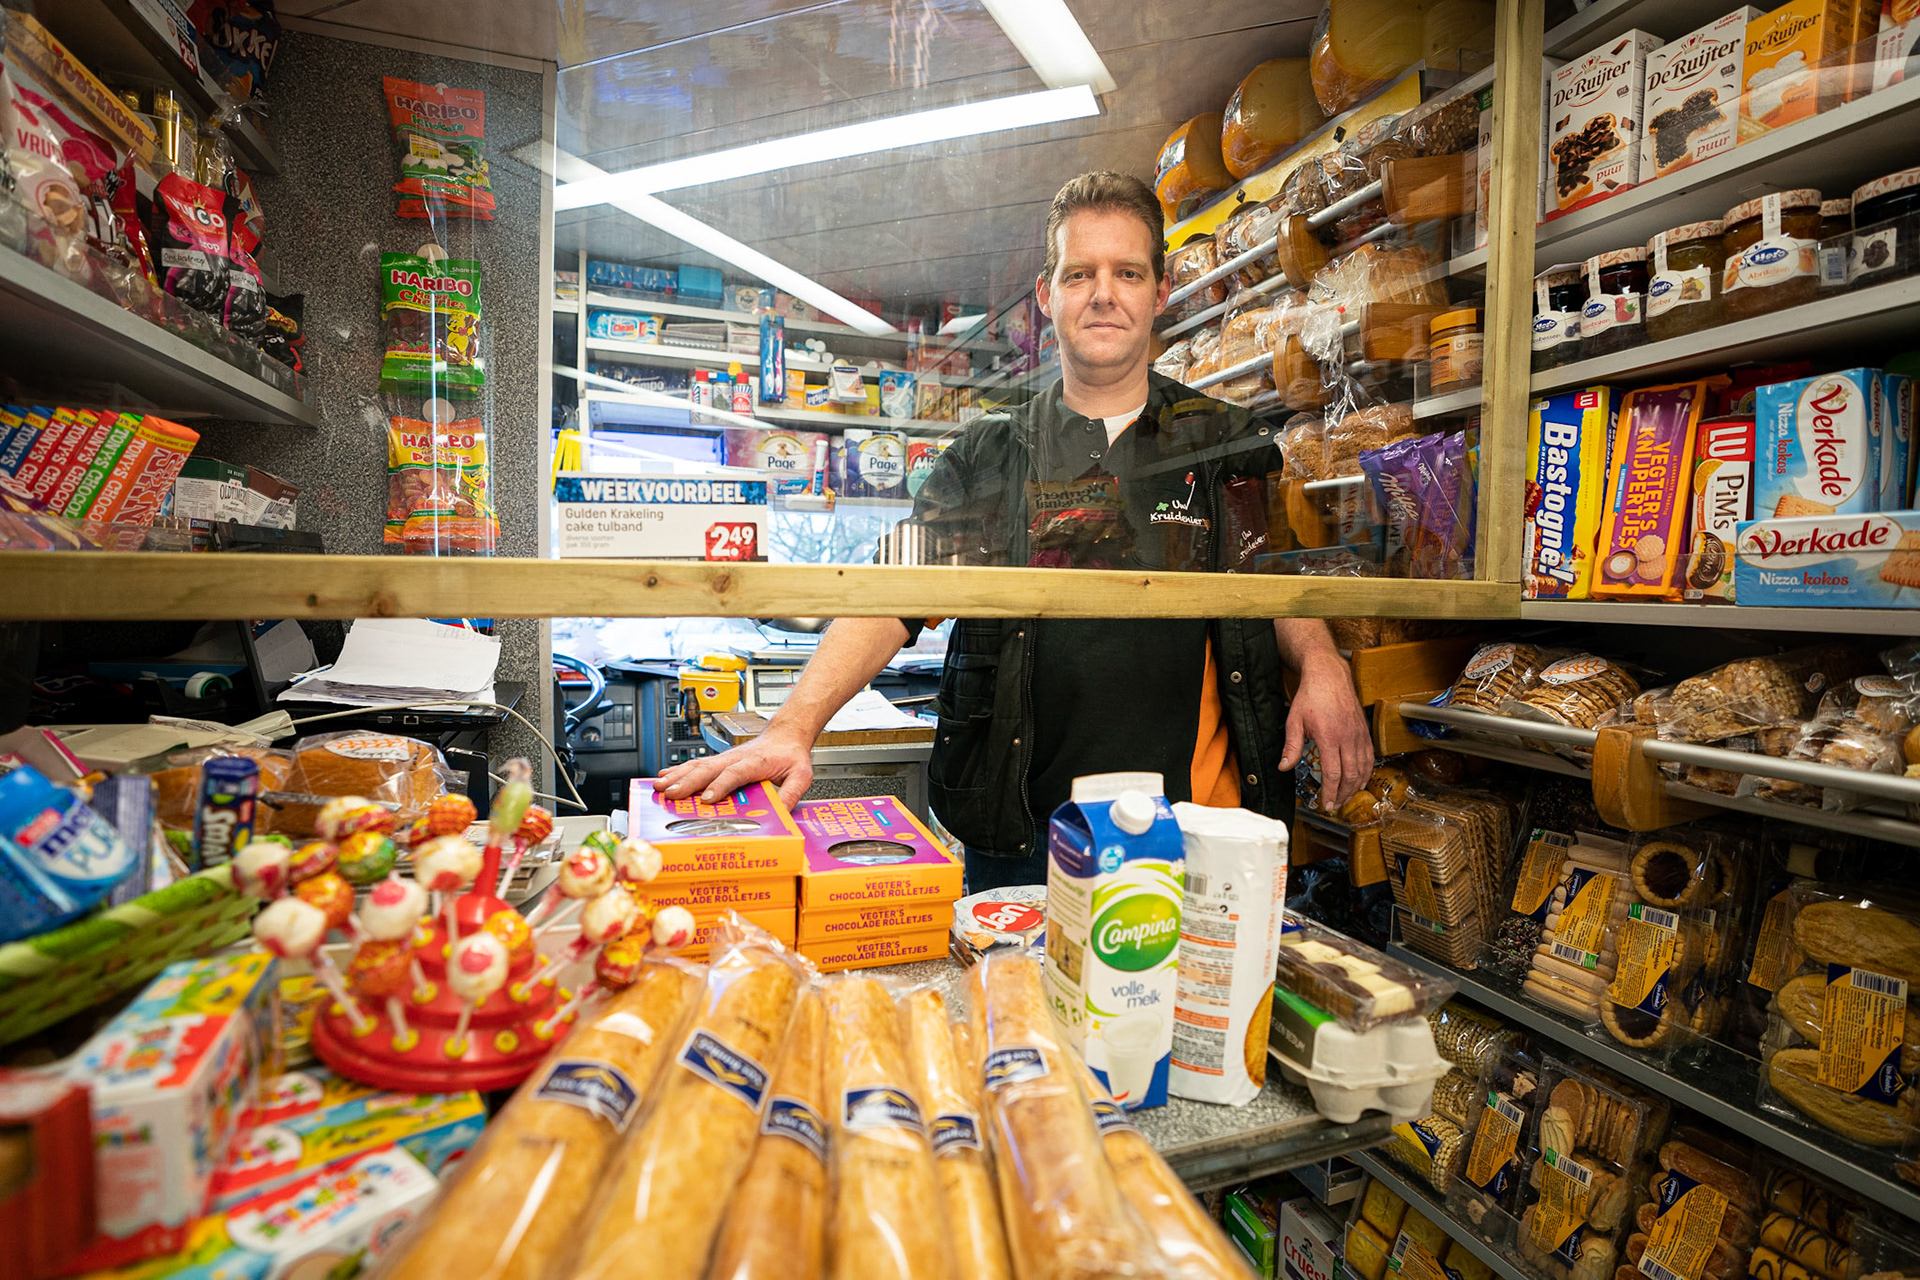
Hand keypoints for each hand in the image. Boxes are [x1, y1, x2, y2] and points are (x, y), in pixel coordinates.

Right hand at [653, 729, 814, 809]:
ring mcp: (725, 757)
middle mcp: (736, 758)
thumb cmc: (791, 756)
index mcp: (755, 762)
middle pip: (708, 768)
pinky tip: (664, 776)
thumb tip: (779, 815)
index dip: (720, 785)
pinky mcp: (719, 760)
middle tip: (671, 794)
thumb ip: (790, 795)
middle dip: (687, 782)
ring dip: (677, 775)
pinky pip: (696, 763)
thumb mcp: (800, 777)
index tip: (708, 799)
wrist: (786, 734)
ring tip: (659, 786)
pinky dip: (678, 770)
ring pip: (697, 765)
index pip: (735, 773)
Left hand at [1277, 652, 1373, 810]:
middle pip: (1350, 775)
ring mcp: (1358, 734)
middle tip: (1335, 805)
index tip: (1326, 804)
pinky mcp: (1364, 731)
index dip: (1331, 792)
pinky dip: (1366, 772)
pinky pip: (1369, 757)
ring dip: (1355, 786)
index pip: (1333, 773)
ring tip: (1345, 797)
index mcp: (1330, 736)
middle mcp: (1348, 737)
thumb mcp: (1294, 721)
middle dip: (1343, 794)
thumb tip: (1284, 766)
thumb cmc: (1311, 696)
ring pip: (1363, 768)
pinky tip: (1359, 779)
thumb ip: (1291, 747)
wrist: (1329, 675)